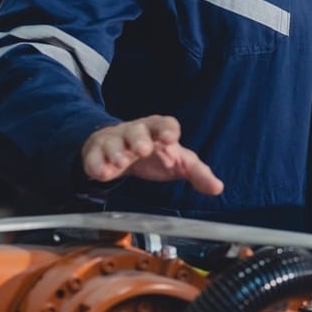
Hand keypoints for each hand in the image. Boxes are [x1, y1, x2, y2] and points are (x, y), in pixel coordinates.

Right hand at [80, 115, 223, 195]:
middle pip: (136, 129)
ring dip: (116, 151)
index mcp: (159, 130)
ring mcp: (115, 140)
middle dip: (139, 138)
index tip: (170, 139)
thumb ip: (198, 174)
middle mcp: (136, 132)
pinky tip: (100, 173)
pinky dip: (95, 164)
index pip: (164, 123)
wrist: (124, 151)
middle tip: (142, 149)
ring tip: (120, 163)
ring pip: (113, 141)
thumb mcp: (179, 162)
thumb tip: (218, 188)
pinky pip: (93, 156)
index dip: (167, 129)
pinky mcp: (97, 153)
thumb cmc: (157, 154)